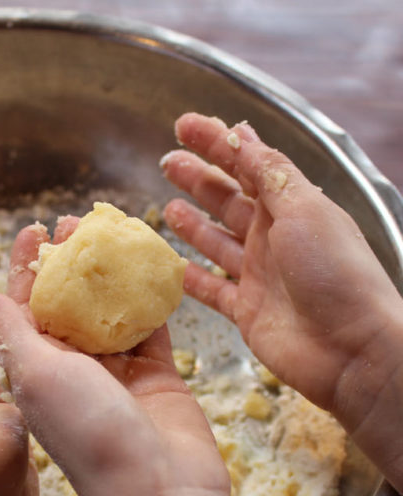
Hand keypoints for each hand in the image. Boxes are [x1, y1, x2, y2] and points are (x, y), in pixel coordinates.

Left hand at [0, 220, 295, 495]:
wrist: (158, 487)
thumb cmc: (88, 431)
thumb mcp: (37, 375)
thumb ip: (15, 334)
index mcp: (35, 374)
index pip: (22, 311)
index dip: (24, 269)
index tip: (33, 230)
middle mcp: (72, 373)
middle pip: (65, 307)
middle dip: (67, 264)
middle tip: (75, 224)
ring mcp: (116, 375)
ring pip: (108, 313)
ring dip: (106, 276)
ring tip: (109, 235)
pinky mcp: (155, 377)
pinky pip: (150, 328)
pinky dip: (149, 300)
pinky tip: (149, 267)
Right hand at [161, 113, 402, 487]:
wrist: (350, 348)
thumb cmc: (335, 273)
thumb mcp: (304, 209)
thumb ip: (270, 176)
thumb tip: (244, 136)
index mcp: (292, 207)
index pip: (248, 164)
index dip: (216, 142)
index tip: (185, 124)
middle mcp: (274, 237)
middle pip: (229, 199)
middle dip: (198, 178)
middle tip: (167, 161)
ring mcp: (259, 275)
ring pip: (216, 242)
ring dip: (192, 224)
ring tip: (166, 207)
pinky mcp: (246, 311)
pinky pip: (211, 289)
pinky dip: (190, 278)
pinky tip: (171, 266)